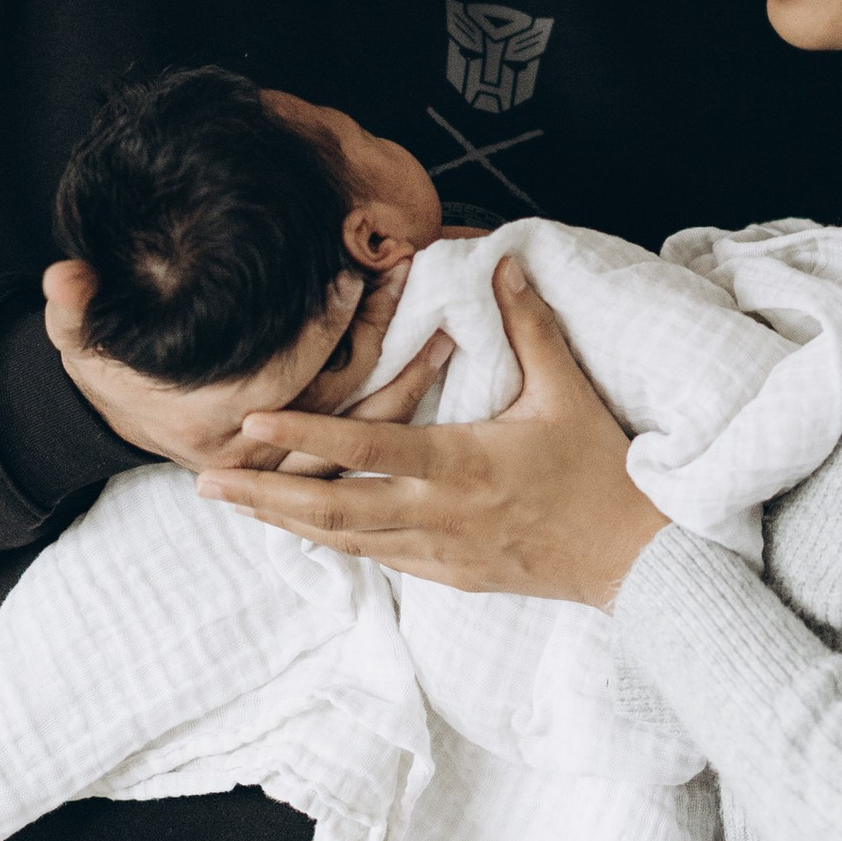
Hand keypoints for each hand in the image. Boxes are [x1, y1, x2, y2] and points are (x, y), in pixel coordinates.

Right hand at [44, 257, 435, 475]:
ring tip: (446, 329)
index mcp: (206, 424)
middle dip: (377, 340)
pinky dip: (400, 408)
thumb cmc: (111, 368)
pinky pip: (366, 446)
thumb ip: (73, 307)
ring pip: (361, 436)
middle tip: (408, 279)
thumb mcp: (80, 338)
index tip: (350, 279)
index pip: (279, 380)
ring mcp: (285, 466)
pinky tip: (431, 366)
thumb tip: (64, 273)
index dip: (317, 331)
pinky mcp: (305, 466)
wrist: (123, 416)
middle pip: (335, 404)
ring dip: (407, 381)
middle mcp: (252, 454)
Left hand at [198, 258, 666, 608]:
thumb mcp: (567, 392)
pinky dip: (334, 543)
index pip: (368, 450)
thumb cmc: (601, 472)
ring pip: (346, 542)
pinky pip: (378, 559)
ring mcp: (441, 554)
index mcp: (462, 465)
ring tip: (236, 504)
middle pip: (332, 510)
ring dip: (286, 522)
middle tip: (206, 480)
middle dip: (264, 495)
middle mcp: (439, 516)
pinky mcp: (451, 576)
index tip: (253, 423)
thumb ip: (528, 326)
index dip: (306, 437)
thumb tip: (501, 264)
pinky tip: (305, 531)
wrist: (636, 560)